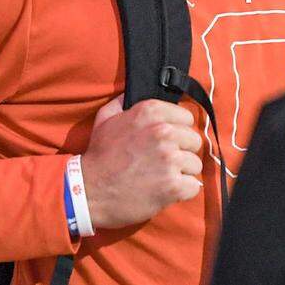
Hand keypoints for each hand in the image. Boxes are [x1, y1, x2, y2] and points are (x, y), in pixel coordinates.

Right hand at [80, 95, 203, 228]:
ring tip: (163, 177)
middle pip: (194, 141)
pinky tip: (166, 191)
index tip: (168, 142)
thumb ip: (122, 102)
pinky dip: (182, 191)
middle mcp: (163, 131)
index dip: (178, 130)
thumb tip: (131, 93)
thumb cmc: (99, 156)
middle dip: (182, 152)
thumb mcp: (105, 119)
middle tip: (164, 162)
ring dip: (182, 173)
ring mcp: (170, 159)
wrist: (89, 191)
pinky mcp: (173, 185)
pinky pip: (193, 186)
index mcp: (150, 112)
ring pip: (195, 164)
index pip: (187, 118)